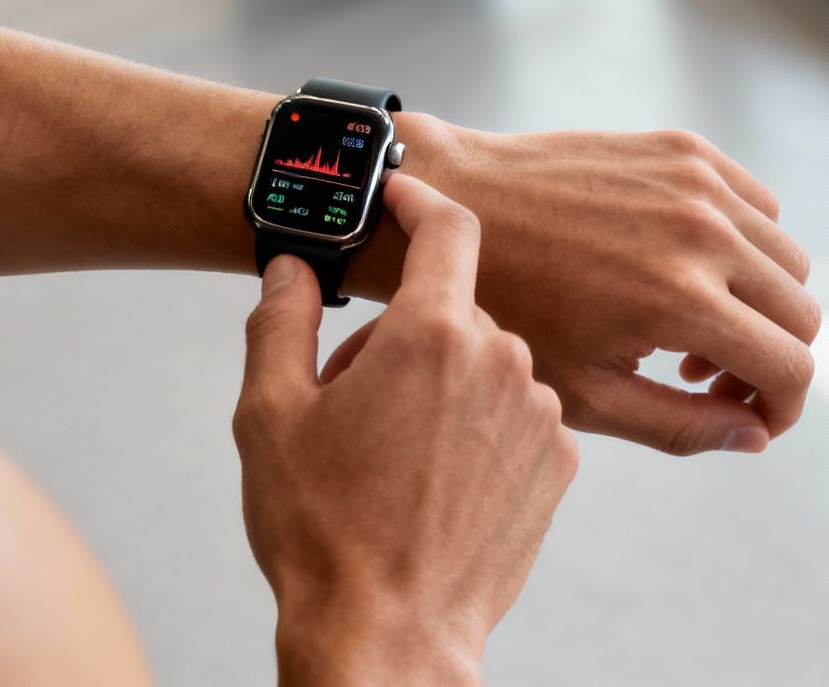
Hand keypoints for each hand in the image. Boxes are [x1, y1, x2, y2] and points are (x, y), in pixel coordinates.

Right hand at [234, 177, 577, 686]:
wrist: (387, 635)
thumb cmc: (324, 532)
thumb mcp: (269, 414)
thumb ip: (280, 319)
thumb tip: (290, 268)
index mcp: (431, 335)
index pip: (447, 227)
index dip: (420, 199)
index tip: (400, 195)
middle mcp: (502, 362)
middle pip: (453, 310)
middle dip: (404, 333)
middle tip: (350, 397)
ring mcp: (539, 415)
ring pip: (487, 363)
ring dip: (445, 383)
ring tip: (391, 453)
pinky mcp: (559, 464)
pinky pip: (516, 414)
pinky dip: (480, 428)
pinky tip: (435, 480)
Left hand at [350, 117, 818, 457]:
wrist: (455, 201)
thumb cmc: (507, 305)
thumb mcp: (585, 392)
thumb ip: (682, 425)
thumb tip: (754, 436)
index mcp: (680, 300)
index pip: (792, 368)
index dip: (781, 410)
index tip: (749, 421)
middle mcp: (702, 233)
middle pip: (800, 314)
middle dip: (770, 360)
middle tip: (704, 376)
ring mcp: (696, 182)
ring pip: (787, 259)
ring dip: (759, 303)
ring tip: (687, 326)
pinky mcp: (684, 148)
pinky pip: (757, 205)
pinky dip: (743, 245)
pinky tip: (683, 269)